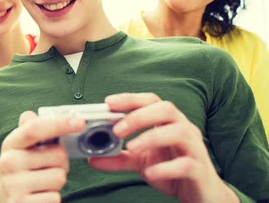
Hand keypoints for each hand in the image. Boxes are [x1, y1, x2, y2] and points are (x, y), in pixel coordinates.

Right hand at [0, 111, 85, 202]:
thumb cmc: (18, 173)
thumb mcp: (18, 150)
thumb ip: (28, 131)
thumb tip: (30, 115)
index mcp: (10, 144)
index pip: (35, 129)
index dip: (59, 123)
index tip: (79, 121)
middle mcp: (9, 162)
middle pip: (58, 154)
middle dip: (61, 162)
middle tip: (48, 168)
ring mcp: (14, 185)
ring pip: (60, 177)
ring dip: (57, 182)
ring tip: (42, 183)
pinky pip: (55, 198)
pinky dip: (52, 198)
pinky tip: (39, 196)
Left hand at [88, 93, 237, 202]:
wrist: (201, 194)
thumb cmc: (172, 169)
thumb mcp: (141, 162)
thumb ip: (118, 158)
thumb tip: (91, 159)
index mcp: (168, 121)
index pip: (151, 100)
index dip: (130, 98)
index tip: (109, 103)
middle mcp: (184, 128)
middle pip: (166, 109)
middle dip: (139, 116)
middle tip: (117, 130)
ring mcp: (195, 148)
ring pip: (179, 131)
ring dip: (152, 137)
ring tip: (130, 149)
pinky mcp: (200, 169)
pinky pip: (186, 164)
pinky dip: (166, 168)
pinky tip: (150, 174)